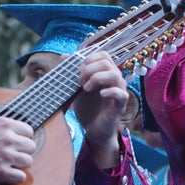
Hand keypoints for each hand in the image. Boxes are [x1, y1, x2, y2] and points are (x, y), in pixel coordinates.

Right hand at [0, 117, 35, 184]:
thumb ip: (3, 127)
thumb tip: (15, 132)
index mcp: (5, 125)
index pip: (29, 131)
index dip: (23, 139)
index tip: (18, 144)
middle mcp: (8, 138)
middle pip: (31, 147)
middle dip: (22, 152)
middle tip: (12, 155)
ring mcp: (5, 155)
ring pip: (28, 162)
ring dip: (19, 165)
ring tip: (8, 164)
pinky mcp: (0, 171)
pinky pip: (21, 177)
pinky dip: (15, 178)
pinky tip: (6, 175)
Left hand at [71, 51, 128, 168]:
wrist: (93, 130)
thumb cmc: (88, 108)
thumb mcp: (76, 88)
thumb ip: (71, 72)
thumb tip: (64, 56)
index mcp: (106, 73)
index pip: (103, 55)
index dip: (89, 58)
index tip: (78, 70)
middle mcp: (115, 79)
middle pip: (107, 62)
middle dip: (89, 69)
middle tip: (79, 82)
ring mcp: (119, 91)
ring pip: (115, 74)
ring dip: (97, 78)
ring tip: (85, 88)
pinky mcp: (120, 105)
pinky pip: (121, 93)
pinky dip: (110, 91)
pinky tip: (100, 94)